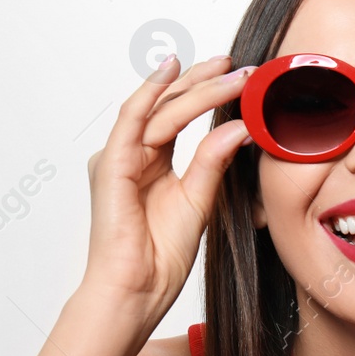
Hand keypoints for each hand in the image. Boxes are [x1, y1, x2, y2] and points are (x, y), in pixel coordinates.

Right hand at [80, 54, 254, 321]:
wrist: (138, 290)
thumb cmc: (161, 257)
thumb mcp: (200, 199)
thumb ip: (214, 161)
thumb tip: (240, 127)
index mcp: (151, 163)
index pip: (178, 116)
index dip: (208, 93)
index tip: (242, 79)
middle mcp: (131, 154)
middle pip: (169, 106)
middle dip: (204, 82)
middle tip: (239, 65)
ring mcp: (119, 157)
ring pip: (159, 109)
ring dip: (193, 87)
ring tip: (227, 70)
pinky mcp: (112, 164)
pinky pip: (132, 119)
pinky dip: (151, 93)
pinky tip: (171, 72)